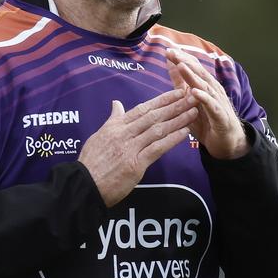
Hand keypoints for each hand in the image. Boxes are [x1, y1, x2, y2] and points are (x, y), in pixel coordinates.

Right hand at [78, 89, 197, 205]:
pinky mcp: (135, 165)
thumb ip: (112, 120)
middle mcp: (123, 134)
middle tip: (192, 96)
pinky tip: (185, 133)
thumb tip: (117, 104)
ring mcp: (129, 148)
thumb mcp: (99, 136)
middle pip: (153, 116)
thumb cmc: (91, 163)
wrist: (84, 185)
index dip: (161, 100)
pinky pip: (157, 149)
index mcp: (115, 126)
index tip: (176, 92)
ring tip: (193, 112)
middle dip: (174, 106)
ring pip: (158, 130)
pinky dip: (172, 140)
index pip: (142, 109)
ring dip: (177, 120)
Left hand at [165, 48, 248, 159]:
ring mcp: (217, 102)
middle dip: (185, 61)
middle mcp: (212, 90)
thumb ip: (181, 82)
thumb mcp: (189, 100)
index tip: (167, 50)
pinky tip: (195, 92)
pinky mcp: (220, 115)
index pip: (193, 67)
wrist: (225, 143)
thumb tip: (171, 64)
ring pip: (204, 86)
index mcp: (205, 85)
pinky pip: (211, 105)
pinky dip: (204, 97)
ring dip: (192, 75)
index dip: (181, 58)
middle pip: (198, 72)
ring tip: (181, 66)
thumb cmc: (207, 121)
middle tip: (172, 52)